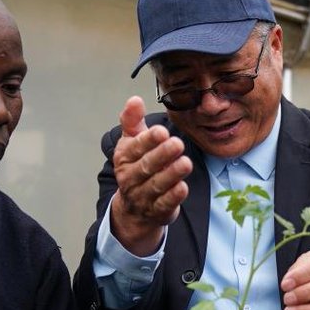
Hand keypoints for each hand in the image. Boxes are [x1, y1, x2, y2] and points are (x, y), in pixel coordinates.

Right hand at [110, 96, 192, 255]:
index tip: (162, 131)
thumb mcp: (131, 143)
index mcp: (124, 158)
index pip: (135, 147)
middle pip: (146, 166)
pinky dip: (173, 196)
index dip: (148, 140)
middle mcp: (130, 178)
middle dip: (162, 155)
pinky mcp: (156, 210)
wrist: (134, 208)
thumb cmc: (136, 167)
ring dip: (171, 174)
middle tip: (178, 144)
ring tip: (186, 163)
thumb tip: (134, 99)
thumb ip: (132, 121)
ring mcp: (142, 196)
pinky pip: (164, 204)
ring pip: (156, 185)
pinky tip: (183, 186)